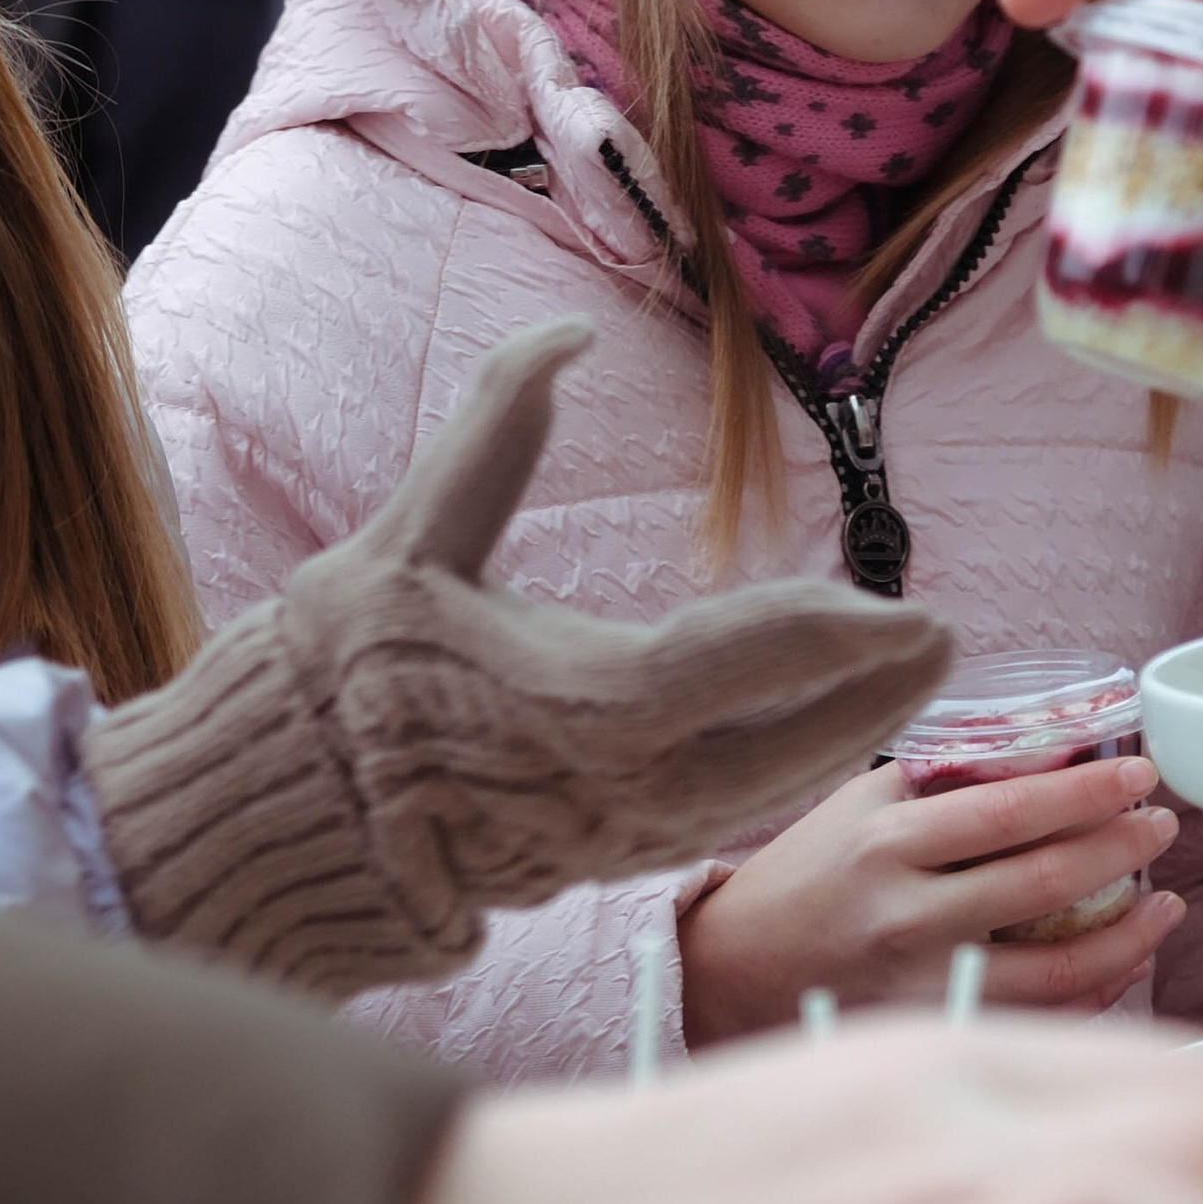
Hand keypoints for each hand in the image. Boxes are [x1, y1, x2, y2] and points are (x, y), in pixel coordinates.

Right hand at [82, 321, 950, 996]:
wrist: (252, 828)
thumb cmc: (321, 676)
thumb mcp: (404, 535)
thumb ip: (495, 431)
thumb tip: (562, 335)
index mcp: (578, 702)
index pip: (745, 662)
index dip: (836, 631)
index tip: (904, 604)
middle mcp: (610, 790)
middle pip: (785, 751)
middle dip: (876, 697)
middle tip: (949, 644)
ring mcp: (601, 843)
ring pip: (754, 800)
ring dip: (837, 743)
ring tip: (904, 688)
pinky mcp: (582, 868)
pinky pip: (709, 829)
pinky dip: (774, 784)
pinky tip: (808, 747)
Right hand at [680, 757, 1181, 1041]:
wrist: (729, 972)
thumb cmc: (806, 877)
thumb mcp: (862, 805)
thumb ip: (947, 779)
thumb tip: (1050, 753)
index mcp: (888, 840)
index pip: (1012, 808)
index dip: (1089, 790)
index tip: (1141, 774)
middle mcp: (906, 913)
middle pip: (1045, 881)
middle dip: (1121, 849)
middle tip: (1160, 826)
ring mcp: (920, 983)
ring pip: (1056, 969)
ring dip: (1128, 933)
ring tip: (1164, 903)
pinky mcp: (931, 1033)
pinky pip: (1036, 1018)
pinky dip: (1094, 989)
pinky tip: (1122, 959)